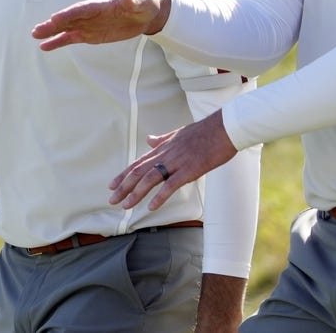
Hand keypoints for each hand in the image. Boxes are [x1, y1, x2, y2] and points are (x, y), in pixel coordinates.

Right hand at [32, 0, 170, 50]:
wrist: (146, 11)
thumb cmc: (145, 3)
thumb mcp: (143, 2)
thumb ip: (134, 0)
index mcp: (102, 5)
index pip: (82, 9)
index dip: (69, 14)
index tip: (55, 18)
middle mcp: (91, 14)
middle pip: (69, 19)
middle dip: (53, 24)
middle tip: (37, 30)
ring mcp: (89, 24)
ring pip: (67, 28)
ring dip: (51, 32)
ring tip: (36, 36)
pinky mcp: (91, 34)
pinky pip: (72, 38)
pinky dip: (59, 42)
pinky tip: (45, 46)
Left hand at [109, 111, 237, 210]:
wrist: (224, 128)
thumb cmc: (204, 132)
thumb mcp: (178, 133)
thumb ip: (162, 139)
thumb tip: (149, 139)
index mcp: (163, 148)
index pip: (138, 163)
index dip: (124, 175)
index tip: (112, 186)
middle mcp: (166, 155)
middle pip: (140, 172)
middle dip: (124, 187)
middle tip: (112, 200)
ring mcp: (177, 162)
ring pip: (150, 178)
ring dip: (136, 193)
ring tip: (125, 206)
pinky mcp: (190, 169)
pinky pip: (171, 184)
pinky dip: (160, 196)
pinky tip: (151, 207)